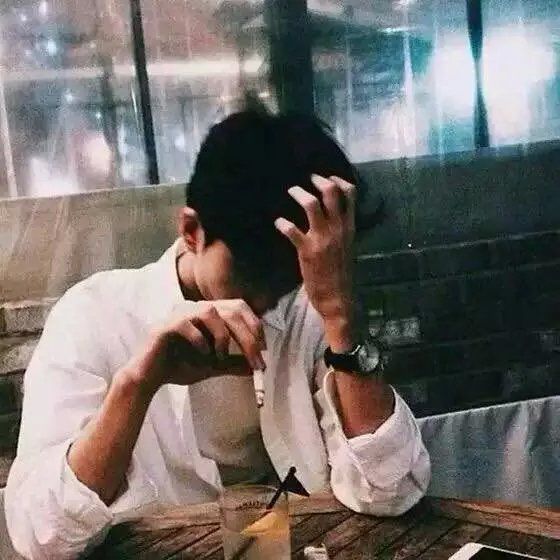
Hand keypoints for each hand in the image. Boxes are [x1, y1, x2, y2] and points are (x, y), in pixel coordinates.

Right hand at [124, 299, 266, 394]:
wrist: (149, 378)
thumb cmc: (179, 367)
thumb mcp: (213, 366)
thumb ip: (233, 363)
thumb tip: (255, 368)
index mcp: (208, 313)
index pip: (239, 308)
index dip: (254, 327)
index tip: (263, 351)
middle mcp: (196, 308)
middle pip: (231, 309)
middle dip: (247, 336)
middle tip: (256, 360)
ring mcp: (180, 314)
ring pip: (211, 311)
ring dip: (222, 337)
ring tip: (218, 357)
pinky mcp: (165, 325)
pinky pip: (188, 324)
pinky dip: (200, 341)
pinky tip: (202, 356)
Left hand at [275, 175, 355, 320]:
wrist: (337, 299)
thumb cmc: (340, 274)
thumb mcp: (347, 247)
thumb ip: (341, 230)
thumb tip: (332, 217)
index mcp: (349, 227)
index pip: (351, 194)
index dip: (338, 180)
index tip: (327, 177)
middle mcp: (338, 229)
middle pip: (331, 192)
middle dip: (318, 180)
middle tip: (308, 178)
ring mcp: (323, 238)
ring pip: (311, 204)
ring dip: (299, 193)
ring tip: (291, 191)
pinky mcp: (307, 251)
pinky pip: (291, 230)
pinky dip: (282, 223)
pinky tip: (278, 222)